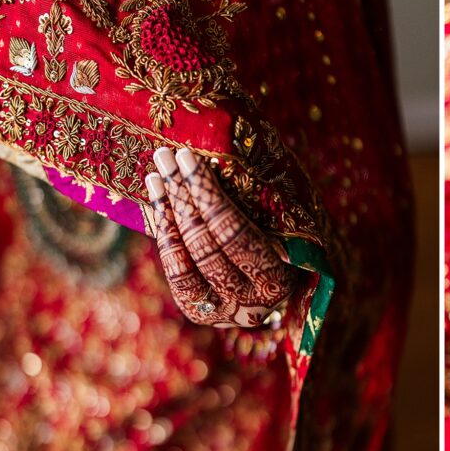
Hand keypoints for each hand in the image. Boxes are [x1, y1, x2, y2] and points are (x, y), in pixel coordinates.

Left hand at [144, 147, 295, 327]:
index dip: (208, 197)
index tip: (190, 158)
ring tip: (156, 173)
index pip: (235, 236)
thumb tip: (230, 139)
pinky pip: (175, 269)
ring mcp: (220, 311)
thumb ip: (267, 196)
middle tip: (166, 156)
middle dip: (183, 196)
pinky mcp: (198, 309)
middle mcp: (248, 304)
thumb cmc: (293, 238)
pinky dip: (164, 233)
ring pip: (184, 260)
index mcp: (278, 280)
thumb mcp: (288, 219)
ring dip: (167, 212)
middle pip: (206, 246)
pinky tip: (158, 200)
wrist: (285, 283)